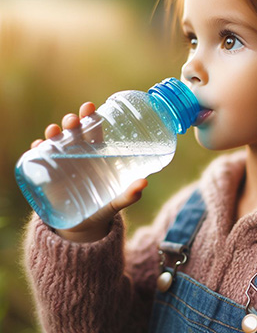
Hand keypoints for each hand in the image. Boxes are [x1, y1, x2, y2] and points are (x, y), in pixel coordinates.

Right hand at [31, 102, 147, 242]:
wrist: (82, 225)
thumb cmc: (103, 207)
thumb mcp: (116, 201)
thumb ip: (129, 194)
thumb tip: (143, 184)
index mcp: (98, 154)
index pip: (94, 131)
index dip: (91, 117)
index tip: (89, 108)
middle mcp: (79, 154)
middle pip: (74, 132)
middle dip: (71, 122)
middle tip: (72, 121)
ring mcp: (62, 162)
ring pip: (56, 141)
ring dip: (53, 133)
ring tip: (53, 131)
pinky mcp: (48, 174)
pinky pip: (39, 158)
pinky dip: (37, 150)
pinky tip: (36, 146)